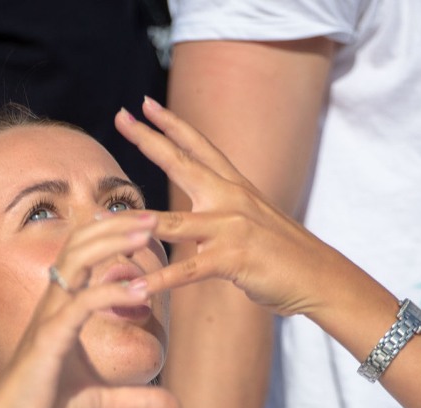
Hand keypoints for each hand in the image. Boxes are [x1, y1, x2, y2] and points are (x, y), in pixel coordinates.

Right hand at [0, 213, 179, 407]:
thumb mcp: (104, 403)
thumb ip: (140, 399)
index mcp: (62, 311)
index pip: (82, 256)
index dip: (111, 235)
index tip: (145, 227)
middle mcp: (52, 306)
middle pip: (78, 246)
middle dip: (115, 226)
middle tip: (154, 217)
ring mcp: (48, 320)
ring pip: (75, 262)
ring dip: (112, 243)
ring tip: (146, 234)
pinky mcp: (47, 341)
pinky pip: (81, 306)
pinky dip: (110, 293)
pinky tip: (140, 291)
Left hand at [115, 97, 344, 317]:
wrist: (319, 276)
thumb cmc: (281, 255)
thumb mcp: (248, 224)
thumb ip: (219, 215)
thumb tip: (194, 216)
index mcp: (234, 187)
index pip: (199, 147)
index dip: (172, 124)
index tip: (144, 104)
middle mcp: (231, 199)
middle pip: (183, 163)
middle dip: (149, 141)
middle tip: (121, 117)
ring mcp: (232, 228)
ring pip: (174, 222)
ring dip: (136, 222)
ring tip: (101, 219)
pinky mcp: (234, 259)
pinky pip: (188, 270)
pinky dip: (161, 281)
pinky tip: (137, 289)